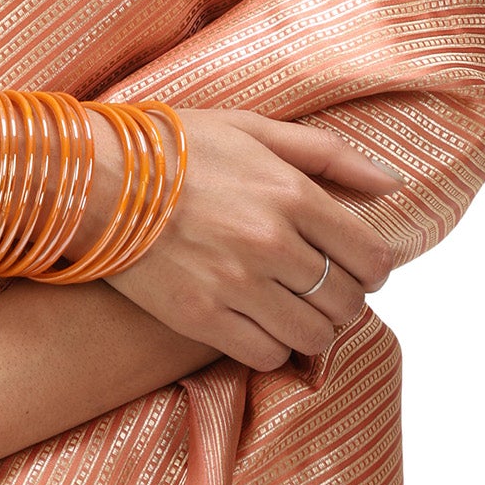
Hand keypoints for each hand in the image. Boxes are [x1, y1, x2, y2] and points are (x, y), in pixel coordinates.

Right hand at [85, 109, 404, 370]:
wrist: (94, 177)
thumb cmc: (173, 147)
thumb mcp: (252, 130)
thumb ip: (327, 155)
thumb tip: (391, 183)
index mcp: (290, 193)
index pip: (371, 255)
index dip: (374, 269)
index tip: (356, 267)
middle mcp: (271, 242)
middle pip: (346, 300)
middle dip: (342, 298)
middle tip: (319, 287)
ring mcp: (236, 283)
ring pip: (313, 334)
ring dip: (312, 327)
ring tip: (290, 308)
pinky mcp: (201, 316)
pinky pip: (266, 354)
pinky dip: (273, 346)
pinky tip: (258, 324)